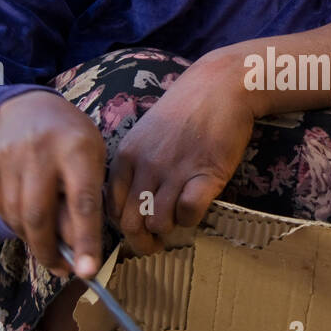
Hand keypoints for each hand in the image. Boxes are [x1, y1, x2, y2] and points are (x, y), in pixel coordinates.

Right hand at [0, 91, 105, 278]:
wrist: (28, 108)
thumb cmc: (71, 141)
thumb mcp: (92, 162)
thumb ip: (87, 202)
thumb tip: (77, 252)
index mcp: (77, 148)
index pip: (82, 203)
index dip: (85, 241)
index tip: (87, 272)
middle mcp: (40, 151)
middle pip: (39, 216)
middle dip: (50, 252)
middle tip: (63, 270)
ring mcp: (9, 156)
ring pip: (17, 217)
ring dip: (33, 241)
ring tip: (49, 246)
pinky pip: (0, 209)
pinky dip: (16, 224)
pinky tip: (28, 220)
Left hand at [105, 56, 255, 253]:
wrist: (220, 85)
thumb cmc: (185, 109)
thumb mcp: (146, 133)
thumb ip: (136, 165)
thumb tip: (133, 202)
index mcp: (127, 157)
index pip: (110, 207)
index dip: (122, 227)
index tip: (135, 231)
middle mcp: (146, 166)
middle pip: (130, 222)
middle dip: (142, 241)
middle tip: (155, 245)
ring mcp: (175, 170)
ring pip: (159, 222)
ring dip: (169, 229)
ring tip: (178, 221)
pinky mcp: (205, 174)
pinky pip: (188, 212)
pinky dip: (191, 219)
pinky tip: (196, 207)